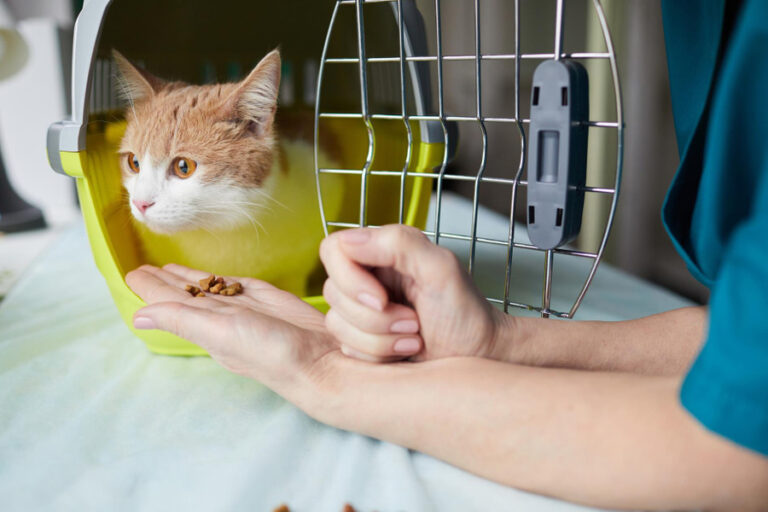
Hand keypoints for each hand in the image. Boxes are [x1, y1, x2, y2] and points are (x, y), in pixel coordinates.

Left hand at [125, 263, 339, 403]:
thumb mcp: (220, 334)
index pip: (168, 302)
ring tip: (165, 269)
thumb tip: (138, 316)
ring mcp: (243, 307)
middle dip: (162, 281)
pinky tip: (210, 277)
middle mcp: (220, 315)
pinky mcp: (265, 298)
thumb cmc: (271, 352)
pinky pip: (234, 285)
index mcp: (204, 324)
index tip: (131, 273)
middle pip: (183, 293)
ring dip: (185, 278)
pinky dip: (217, 279)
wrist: (321, 358)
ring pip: (207, 288)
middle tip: (141, 267)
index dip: (149, 288)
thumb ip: (181, 320)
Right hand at [319, 225, 508, 361]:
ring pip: (337, 325)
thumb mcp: (441, 268)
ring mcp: (361, 311)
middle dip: (374, 317)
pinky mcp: (360, 341)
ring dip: (380, 339)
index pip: (333, 250)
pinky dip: (379, 355)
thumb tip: (351, 240)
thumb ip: (400, 244)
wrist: (477, 356)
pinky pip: (346, 349)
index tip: (381, 299)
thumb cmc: (466, 312)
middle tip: (412, 322)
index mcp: (382, 251)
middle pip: (332, 292)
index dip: (349, 278)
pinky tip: (404, 351)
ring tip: (414, 337)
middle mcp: (367, 278)